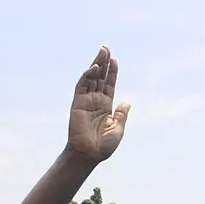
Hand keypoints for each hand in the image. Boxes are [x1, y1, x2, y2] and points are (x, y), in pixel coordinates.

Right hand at [66, 46, 129, 164]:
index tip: (115, 60)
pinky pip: (82, 86)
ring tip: (102, 51)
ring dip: (96, 64)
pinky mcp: (77, 103)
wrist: (89, 155)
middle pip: (99, 78)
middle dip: (103, 63)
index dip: (112, 72)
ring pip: (91, 78)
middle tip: (106, 48)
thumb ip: (121, 115)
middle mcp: (95, 101)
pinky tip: (95, 68)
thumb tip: (127, 102)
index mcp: (105, 106)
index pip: (109, 85)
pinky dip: (87, 76)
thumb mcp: (117, 129)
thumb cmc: (103, 146)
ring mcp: (86, 101)